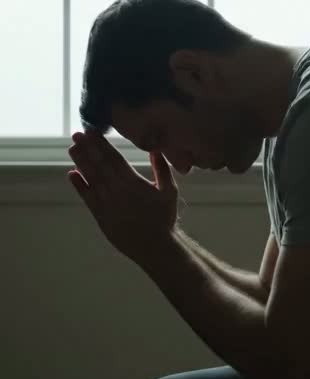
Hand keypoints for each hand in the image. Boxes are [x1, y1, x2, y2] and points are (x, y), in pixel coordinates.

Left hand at [67, 131, 178, 265]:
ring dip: (80, 162)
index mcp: (133, 182)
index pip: (114, 158)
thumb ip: (162, 168)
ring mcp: (107, 203)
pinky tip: (72, 174)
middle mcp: (117, 190)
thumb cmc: (164, 218)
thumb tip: (155, 149)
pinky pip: (87, 198)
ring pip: (91, 178)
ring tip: (72, 148)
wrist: (155, 247)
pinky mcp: (100, 216)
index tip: (93, 132)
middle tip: (77, 134)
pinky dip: (79, 185)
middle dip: (88, 148)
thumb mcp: (169, 190)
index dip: (102, 144)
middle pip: (99, 165)